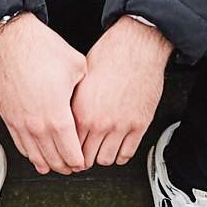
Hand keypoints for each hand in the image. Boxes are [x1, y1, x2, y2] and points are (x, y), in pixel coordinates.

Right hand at [0, 12, 86, 175]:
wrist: (9, 40)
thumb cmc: (41, 48)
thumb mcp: (77, 66)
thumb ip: (83, 90)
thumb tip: (87, 97)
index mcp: (58, 116)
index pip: (72, 153)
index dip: (80, 161)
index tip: (85, 162)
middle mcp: (37, 125)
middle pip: (54, 160)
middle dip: (66, 167)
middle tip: (74, 166)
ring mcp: (20, 123)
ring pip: (35, 157)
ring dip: (48, 164)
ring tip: (57, 165)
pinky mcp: (7, 116)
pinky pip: (19, 145)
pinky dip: (30, 154)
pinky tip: (36, 154)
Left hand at [71, 16, 172, 168]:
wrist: (137, 47)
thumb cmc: (109, 55)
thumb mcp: (81, 79)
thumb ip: (74, 104)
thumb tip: (67, 120)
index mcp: (81, 110)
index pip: (70, 146)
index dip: (69, 152)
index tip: (70, 153)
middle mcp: (100, 122)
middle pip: (86, 158)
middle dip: (84, 158)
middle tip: (85, 155)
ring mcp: (120, 126)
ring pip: (106, 160)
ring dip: (102, 157)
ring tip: (101, 149)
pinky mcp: (139, 125)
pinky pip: (127, 154)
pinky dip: (121, 155)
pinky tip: (118, 147)